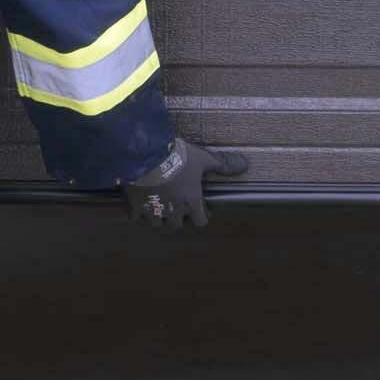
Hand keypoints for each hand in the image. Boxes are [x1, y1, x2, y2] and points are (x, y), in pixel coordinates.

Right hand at [122, 137, 249, 229]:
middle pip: (177, 225)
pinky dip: (137, 212)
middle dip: (178, 217)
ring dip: (158, 217)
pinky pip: (135, 217)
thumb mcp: (203, 158)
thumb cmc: (178, 157)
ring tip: (157, 206)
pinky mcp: (135, 206)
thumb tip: (244, 166)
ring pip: (157, 224)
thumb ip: (222, 164)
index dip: (200, 215)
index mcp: (191, 201)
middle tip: (177, 205)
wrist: (146, 154)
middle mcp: (174, 210)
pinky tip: (137, 204)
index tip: (199, 208)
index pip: (200, 221)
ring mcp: (153, 210)